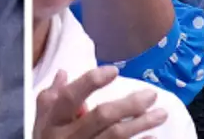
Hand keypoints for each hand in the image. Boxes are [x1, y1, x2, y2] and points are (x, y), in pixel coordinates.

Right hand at [33, 67, 169, 138]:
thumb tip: (63, 73)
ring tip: (161, 114)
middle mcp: (68, 138)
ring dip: (141, 124)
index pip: (70, 97)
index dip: (91, 82)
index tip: (113, 70)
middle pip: (100, 117)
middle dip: (129, 105)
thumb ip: (50, 98)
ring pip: (115, 137)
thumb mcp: (41, 121)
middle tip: (152, 95)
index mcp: (53, 121)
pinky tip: (152, 137)